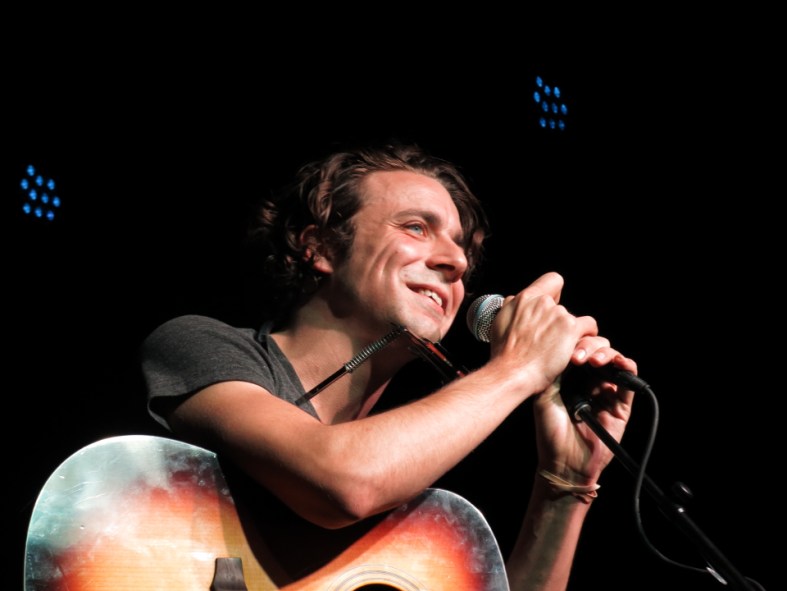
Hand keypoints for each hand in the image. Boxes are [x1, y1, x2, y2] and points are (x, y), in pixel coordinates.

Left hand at [533, 342, 636, 484]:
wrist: (563, 461)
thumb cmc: (549, 430)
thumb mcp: (546, 395)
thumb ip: (557, 371)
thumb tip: (565, 345)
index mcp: (571, 376)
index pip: (579, 349)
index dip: (575, 343)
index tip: (566, 348)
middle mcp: (590, 381)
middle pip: (598, 350)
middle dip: (590, 346)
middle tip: (579, 357)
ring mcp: (606, 391)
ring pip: (615, 360)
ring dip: (607, 353)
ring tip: (595, 361)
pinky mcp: (621, 405)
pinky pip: (630, 381)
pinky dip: (628, 367)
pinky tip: (619, 363)